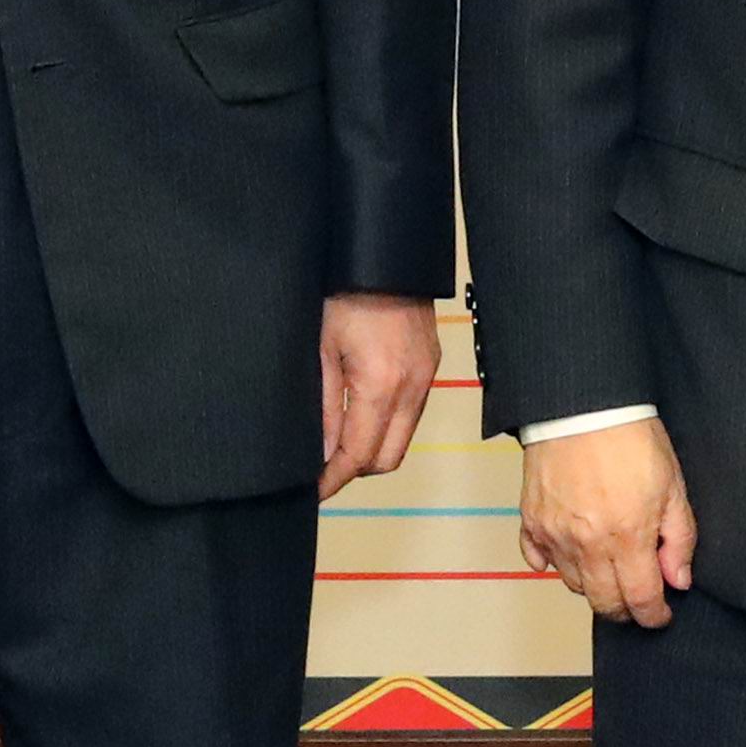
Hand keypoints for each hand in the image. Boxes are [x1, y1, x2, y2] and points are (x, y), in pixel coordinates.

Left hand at [316, 294, 440, 498]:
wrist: (384, 256)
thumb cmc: (344, 294)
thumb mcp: (321, 351)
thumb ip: (323, 407)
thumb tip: (322, 453)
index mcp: (379, 386)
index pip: (359, 456)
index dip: (334, 479)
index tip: (314, 490)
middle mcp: (411, 389)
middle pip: (386, 459)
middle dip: (354, 470)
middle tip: (323, 467)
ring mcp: (426, 379)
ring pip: (402, 439)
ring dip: (372, 448)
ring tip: (339, 440)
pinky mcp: (431, 368)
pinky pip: (412, 414)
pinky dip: (387, 424)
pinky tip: (361, 412)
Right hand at [523, 417, 696, 626]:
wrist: (583, 404)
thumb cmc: (630, 437)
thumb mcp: (672, 486)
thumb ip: (678, 538)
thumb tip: (677, 580)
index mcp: (627, 537)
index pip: (641, 599)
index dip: (654, 616)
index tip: (660, 615)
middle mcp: (587, 544)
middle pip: (604, 603)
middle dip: (625, 610)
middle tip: (637, 599)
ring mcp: (555, 534)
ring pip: (573, 584)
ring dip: (594, 585)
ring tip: (609, 565)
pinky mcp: (532, 520)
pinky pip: (537, 560)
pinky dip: (553, 564)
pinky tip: (570, 553)